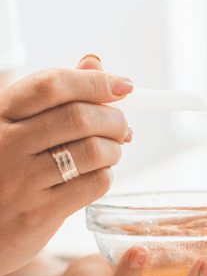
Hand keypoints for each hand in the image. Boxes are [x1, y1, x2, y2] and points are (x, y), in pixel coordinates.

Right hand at [0, 56, 130, 275]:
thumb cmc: (2, 170)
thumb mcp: (14, 127)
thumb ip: (52, 96)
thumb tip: (94, 63)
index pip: (52, 84)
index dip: (96, 81)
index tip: (125, 86)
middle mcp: (3, 144)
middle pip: (80, 116)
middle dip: (115, 119)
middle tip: (122, 127)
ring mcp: (20, 180)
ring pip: (94, 150)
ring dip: (115, 148)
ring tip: (111, 151)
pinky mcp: (38, 212)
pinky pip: (94, 183)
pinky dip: (107, 174)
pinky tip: (97, 174)